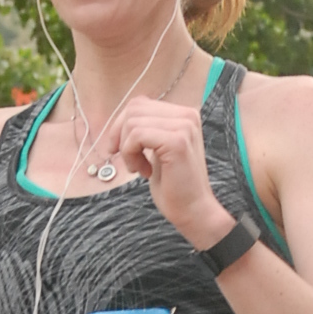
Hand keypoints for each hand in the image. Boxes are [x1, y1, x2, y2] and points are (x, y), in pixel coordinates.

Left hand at [112, 93, 233, 248]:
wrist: (194, 210)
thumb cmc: (173, 185)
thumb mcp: (156, 149)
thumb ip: (146, 129)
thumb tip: (120, 120)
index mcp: (183, 114)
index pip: (140, 103)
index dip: (121, 125)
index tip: (118, 149)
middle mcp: (187, 115)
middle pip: (134, 108)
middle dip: (120, 135)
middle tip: (127, 160)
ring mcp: (184, 126)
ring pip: (133, 122)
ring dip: (127, 148)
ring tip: (138, 168)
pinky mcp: (177, 141)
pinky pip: (137, 135)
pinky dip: (130, 154)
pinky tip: (143, 172)